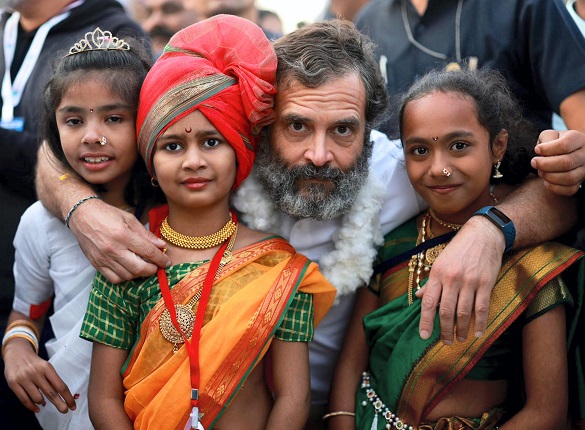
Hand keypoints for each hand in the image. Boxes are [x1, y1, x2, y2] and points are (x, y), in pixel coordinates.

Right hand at [3, 339, 75, 412]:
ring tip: (44, 402)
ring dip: (43, 402)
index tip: (72, 405)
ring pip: (38, 398)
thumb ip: (52, 380)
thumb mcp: (46, 367)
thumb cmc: (35, 363)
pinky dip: (32, 406)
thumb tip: (61, 396)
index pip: (60, 386)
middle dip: (59, 404)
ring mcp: (24, 378)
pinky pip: (24, 400)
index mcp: (47, 367)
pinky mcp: (13, 384)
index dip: (68, 397)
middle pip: (51, 393)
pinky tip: (37, 408)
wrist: (17, 353)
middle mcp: (36, 373)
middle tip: (65, 410)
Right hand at [68, 199, 169, 282]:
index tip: (166, 262)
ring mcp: (104, 258)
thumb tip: (161, 245)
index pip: (148, 252)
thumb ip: (146, 234)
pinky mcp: (96, 264)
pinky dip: (125, 277)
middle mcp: (113, 249)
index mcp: (123, 235)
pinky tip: (129, 270)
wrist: (81, 215)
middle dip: (152, 270)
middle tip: (157, 266)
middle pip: (139, 268)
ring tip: (144, 266)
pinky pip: (114, 279)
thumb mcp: (129, 219)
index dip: (160, 259)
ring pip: (128, 275)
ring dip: (139, 274)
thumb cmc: (107, 214)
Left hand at [417, 216, 503, 343]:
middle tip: (445, 342)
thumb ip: (430, 282)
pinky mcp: (485, 283)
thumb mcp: (440, 263)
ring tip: (460, 339)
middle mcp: (451, 279)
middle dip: (445, 330)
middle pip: (446, 311)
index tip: (424, 335)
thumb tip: (418, 296)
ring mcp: (469, 282)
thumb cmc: (458, 250)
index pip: (428, 302)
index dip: (425, 321)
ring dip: (462, 330)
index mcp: (437, 274)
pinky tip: (478, 333)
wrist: (483, 235)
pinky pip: (482, 308)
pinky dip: (479, 323)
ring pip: (463, 312)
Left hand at [531, 129, 584, 195]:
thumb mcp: (550, 135)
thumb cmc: (556, 142)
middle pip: (567, 163)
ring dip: (549, 177)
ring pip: (569, 178)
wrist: (568, 150)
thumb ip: (546, 139)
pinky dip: (555, 188)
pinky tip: (546, 182)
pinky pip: (570, 189)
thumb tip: (540, 151)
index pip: (565, 145)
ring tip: (540, 171)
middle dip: (545, 165)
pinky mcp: (580, 181)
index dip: (547, 149)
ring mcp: (584, 169)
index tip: (537, 150)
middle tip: (535, 163)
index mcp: (578, 139)